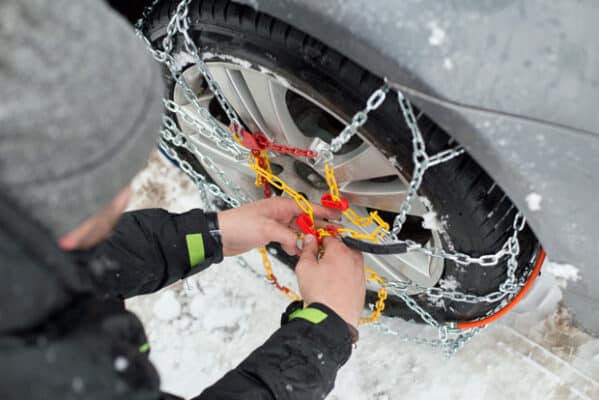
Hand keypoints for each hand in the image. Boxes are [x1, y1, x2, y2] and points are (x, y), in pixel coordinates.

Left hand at [217, 197, 340, 256]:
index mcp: (281, 206)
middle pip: (305, 218)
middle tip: (334, 232)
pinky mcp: (270, 234)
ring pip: (297, 230)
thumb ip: (287, 236)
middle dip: (319, 225)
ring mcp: (275, 224)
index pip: (308, 207)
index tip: (338, 215)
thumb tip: (299, 245)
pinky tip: (297, 251)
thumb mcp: (267, 229)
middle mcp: (280, 213)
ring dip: (306, 237)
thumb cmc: (239, 225)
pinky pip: (288, 238)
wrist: (221, 235)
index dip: (324, 211)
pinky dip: (293, 244)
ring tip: (319, 244)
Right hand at [295, 235, 365, 326]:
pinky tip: (332, 287)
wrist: (334, 319)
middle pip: (340, 248)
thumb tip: (310, 240)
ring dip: (337, 265)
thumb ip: (308, 249)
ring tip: (324, 279)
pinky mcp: (362, 285)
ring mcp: (360, 272)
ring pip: (346, 262)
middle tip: (317, 264)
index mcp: (340, 250)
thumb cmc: (321, 296)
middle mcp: (354, 259)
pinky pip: (351, 275)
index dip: (318, 241)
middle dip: (329, 253)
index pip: (328, 236)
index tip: (313, 246)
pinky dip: (343, 278)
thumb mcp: (304, 267)